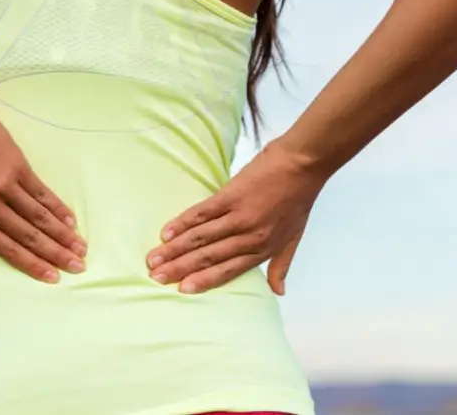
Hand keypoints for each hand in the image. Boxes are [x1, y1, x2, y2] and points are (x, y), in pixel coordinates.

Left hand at [0, 98, 86, 282]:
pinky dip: (58, 209)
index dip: (32, 264)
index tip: (51, 277)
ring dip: (63, 235)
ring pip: (40, 217)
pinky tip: (71, 221)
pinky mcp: (18, 168)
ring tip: (80, 249)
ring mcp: (6, 186)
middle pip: (29, 236)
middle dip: (55, 255)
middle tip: (77, 268)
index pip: (7, 248)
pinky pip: (42, 193)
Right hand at [146, 139, 327, 294]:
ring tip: (153, 259)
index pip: (228, 270)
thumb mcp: (294, 237)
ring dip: (174, 249)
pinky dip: (182, 223)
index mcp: (263, 249)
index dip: (203, 280)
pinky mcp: (231, 195)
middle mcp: (250, 236)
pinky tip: (166, 232)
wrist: (303, 164)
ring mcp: (239, 216)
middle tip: (155, 277)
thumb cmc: (299, 200)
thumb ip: (282, 265)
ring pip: (200, 238)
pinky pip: (201, 213)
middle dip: (179, 268)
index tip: (181, 289)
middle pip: (208, 256)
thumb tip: (278, 292)